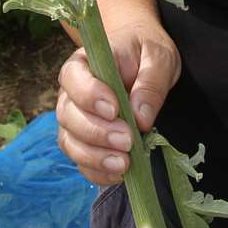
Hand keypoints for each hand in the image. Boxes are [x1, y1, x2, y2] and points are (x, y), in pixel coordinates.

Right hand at [53, 23, 180, 185]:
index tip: (115, 109)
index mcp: (84, 62)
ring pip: (70, 142)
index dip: (89, 95)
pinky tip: (120, 175)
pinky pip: (81, 161)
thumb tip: (140, 118)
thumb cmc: (146, 52)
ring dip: (95, 157)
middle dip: (97, 133)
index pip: (74, 78)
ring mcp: (75, 119)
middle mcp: (71, 92)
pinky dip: (97, 172)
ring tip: (125, 165)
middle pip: (68, 115)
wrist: (141, 59)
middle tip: (128, 140)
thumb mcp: (158, 58)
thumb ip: (150, 83)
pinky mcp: (84, 141)